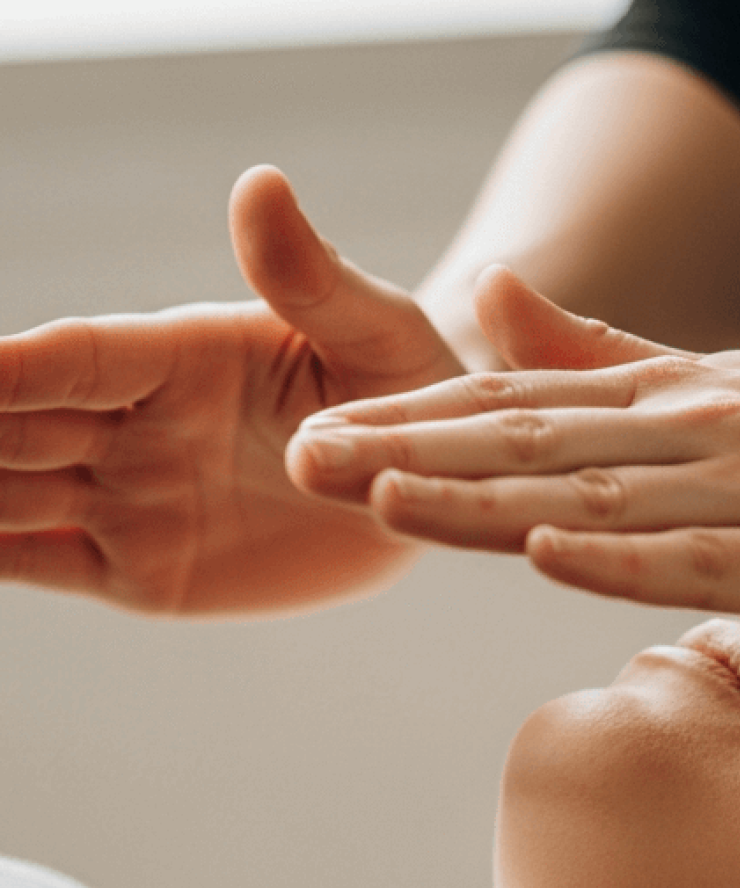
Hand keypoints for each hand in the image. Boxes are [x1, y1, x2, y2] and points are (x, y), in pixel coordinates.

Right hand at [0, 165, 463, 614]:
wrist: (415, 484)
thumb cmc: (408, 390)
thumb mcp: (376, 335)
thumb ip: (313, 280)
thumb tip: (260, 185)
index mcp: (180, 356)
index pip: (75, 358)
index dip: (9, 368)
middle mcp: (133, 422)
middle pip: (15, 422)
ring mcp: (128, 495)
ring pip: (9, 491)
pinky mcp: (140, 568)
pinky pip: (43, 559)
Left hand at [287, 267, 739, 640]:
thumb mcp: (731, 393)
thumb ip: (612, 361)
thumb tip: (499, 307)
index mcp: (681, 401)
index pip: (526, 406)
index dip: (419, 418)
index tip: (327, 430)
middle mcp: (703, 435)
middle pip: (536, 443)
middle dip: (413, 451)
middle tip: (305, 455)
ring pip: (599, 496)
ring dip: (487, 499)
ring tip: (384, 496)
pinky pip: (704, 560)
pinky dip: (622, 556)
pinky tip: (547, 550)